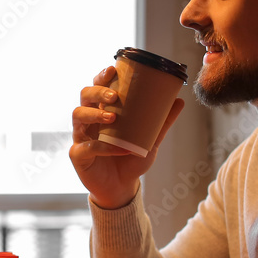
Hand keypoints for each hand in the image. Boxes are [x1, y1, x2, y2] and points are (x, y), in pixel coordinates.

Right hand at [70, 66, 184, 208]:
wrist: (122, 187)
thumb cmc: (131, 159)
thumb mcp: (150, 139)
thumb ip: (161, 122)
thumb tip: (179, 100)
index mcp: (102, 110)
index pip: (97, 87)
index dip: (101, 76)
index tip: (112, 69)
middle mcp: (89, 120)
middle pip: (84, 96)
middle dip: (97, 92)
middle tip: (114, 97)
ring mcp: (81, 137)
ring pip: (78, 116)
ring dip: (94, 114)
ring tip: (112, 118)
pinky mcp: (78, 156)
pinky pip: (86, 147)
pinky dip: (102, 147)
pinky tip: (118, 148)